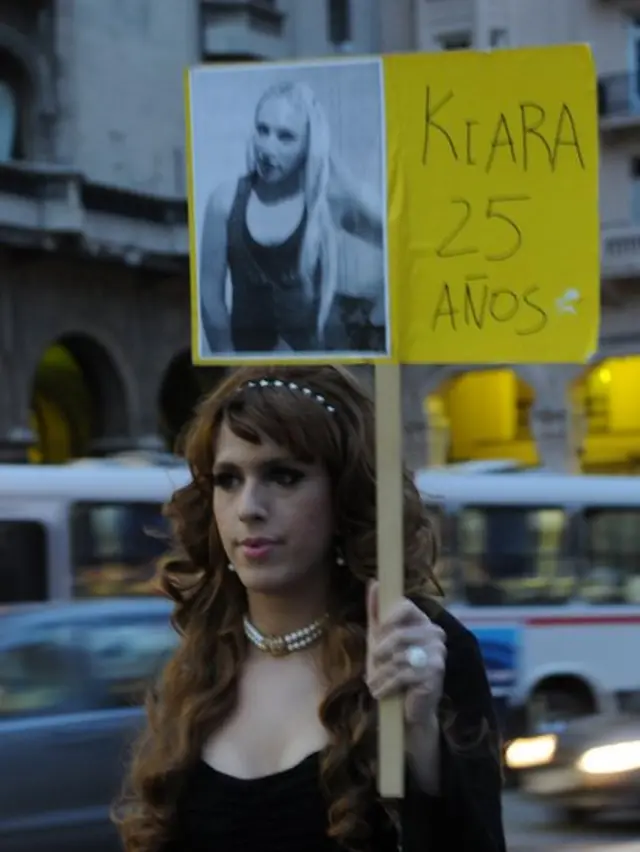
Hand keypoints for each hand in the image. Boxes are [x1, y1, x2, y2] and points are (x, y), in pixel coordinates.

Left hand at [366, 581, 446, 725]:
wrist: (408, 708)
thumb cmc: (393, 668)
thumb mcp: (380, 638)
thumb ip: (377, 611)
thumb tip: (374, 582)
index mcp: (424, 621)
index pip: (405, 606)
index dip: (387, 619)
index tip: (377, 633)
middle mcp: (435, 634)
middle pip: (397, 634)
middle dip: (379, 652)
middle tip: (373, 664)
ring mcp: (438, 654)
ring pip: (397, 657)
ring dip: (380, 673)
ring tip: (374, 682)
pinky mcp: (435, 674)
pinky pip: (402, 674)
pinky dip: (386, 685)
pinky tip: (380, 692)